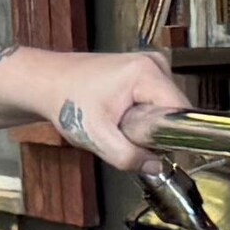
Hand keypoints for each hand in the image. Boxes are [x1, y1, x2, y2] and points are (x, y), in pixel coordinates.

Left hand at [40, 49, 185, 172]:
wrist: (48, 83)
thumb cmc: (66, 100)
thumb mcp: (97, 136)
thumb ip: (128, 157)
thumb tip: (157, 166)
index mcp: (146, 72)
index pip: (181, 111)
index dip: (171, 135)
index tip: (150, 146)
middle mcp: (153, 63)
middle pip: (176, 110)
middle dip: (155, 131)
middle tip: (125, 133)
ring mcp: (151, 65)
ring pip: (168, 109)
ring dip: (149, 125)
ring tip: (120, 122)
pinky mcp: (146, 72)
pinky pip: (159, 103)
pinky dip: (144, 116)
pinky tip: (122, 115)